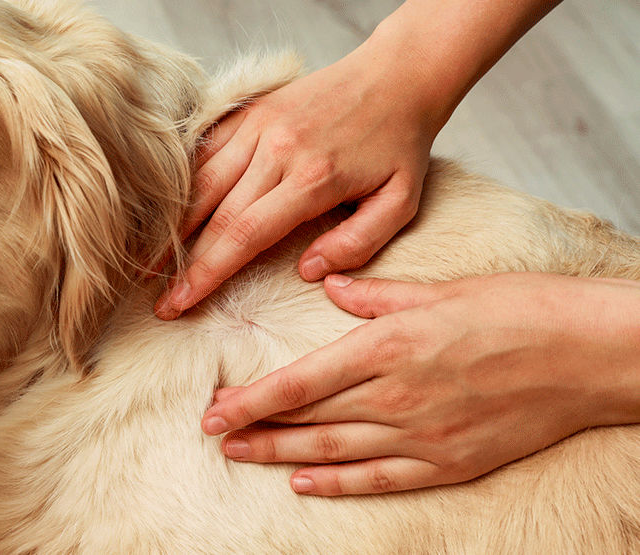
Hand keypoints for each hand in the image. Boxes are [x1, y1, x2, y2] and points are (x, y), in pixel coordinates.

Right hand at [154, 0, 560, 320]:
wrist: (397, 75)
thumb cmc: (400, 144)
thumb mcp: (401, 202)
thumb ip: (358, 243)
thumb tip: (308, 272)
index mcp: (312, 178)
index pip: (244, 235)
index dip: (207, 274)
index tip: (180, 304)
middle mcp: (277, 149)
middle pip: (214, 215)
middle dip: (183, 264)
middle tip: (160, 301)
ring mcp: (258, 126)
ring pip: (200, 182)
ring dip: (172, 227)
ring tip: (149, 263)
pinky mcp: (250, 111)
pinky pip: (205, 151)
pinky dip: (184, 184)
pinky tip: (168, 214)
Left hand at [201, 273, 639, 495]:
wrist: (588, 354)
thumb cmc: (518, 310)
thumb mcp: (439, 289)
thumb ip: (374, 295)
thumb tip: (330, 285)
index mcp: (389, 346)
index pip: (300, 381)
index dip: (251, 399)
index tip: (213, 409)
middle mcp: (397, 396)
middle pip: (308, 418)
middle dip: (255, 427)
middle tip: (214, 433)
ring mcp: (422, 436)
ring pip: (333, 451)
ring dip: (281, 455)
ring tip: (242, 455)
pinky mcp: (448, 463)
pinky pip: (380, 479)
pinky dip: (338, 483)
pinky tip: (303, 482)